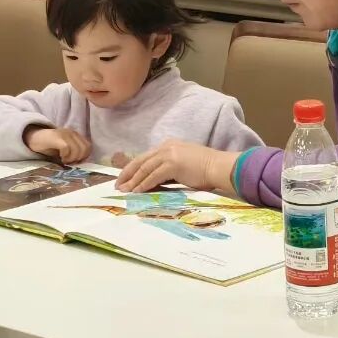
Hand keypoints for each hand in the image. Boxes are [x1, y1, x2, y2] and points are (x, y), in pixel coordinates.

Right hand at [23, 126, 90, 163]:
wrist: (34, 138)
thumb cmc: (50, 146)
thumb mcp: (65, 148)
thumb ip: (74, 152)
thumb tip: (82, 163)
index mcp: (76, 135)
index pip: (88, 147)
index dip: (84, 157)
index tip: (75, 162)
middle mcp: (72, 133)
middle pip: (85, 149)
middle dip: (77, 159)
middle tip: (69, 162)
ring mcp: (65, 134)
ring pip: (77, 150)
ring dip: (71, 159)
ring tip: (64, 160)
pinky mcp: (57, 137)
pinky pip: (66, 148)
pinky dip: (64, 156)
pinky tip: (60, 158)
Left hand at [115, 139, 238, 193]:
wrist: (219, 167)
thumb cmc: (206, 169)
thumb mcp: (183, 166)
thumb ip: (168, 170)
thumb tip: (154, 181)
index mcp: (169, 145)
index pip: (146, 157)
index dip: (133, 168)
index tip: (125, 179)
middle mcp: (167, 147)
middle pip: (141, 160)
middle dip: (127, 173)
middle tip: (118, 185)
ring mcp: (170, 154)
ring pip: (145, 168)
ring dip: (133, 181)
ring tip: (124, 191)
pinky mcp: (173, 163)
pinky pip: (153, 176)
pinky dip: (144, 184)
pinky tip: (137, 191)